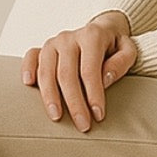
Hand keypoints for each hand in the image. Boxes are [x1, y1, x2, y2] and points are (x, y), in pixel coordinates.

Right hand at [21, 10, 137, 132]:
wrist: (100, 31)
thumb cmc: (114, 47)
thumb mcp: (128, 50)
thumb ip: (122, 62)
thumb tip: (105, 79)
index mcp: (91, 36)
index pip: (90, 70)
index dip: (94, 94)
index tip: (99, 115)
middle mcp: (68, 38)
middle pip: (66, 74)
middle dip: (74, 103)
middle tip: (82, 125)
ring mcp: (52, 43)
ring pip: (46, 71)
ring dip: (50, 96)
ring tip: (56, 117)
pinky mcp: (41, 49)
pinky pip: (30, 57)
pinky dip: (27, 69)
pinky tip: (28, 84)